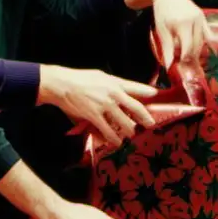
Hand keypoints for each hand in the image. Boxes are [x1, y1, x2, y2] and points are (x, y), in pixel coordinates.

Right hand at [38, 66, 157, 148]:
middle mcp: (114, 94)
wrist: (62, 84)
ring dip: (130, 132)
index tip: (155, 95)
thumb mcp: (100, 76)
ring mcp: (106, 106)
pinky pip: (108, 131)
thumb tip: (121, 90)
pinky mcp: (95, 116)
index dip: (148, 92)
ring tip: (132, 136)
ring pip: (125, 123)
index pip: (137, 87)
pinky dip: (113, 138)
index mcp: (115, 83)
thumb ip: (112, 84)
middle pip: (136, 108)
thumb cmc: (79, 79)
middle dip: (146, 118)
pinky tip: (116, 143)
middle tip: (151, 125)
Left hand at [146, 0, 209, 66]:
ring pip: (203, 41)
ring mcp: (201, 18)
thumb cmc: (162, 12)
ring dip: (197, 50)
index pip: (188, 47)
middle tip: (185, 63)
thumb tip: (169, 67)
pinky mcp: (203, 17)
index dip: (185, 58)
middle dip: (192, 56)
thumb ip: (167, 49)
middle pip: (197, 45)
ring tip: (189, 56)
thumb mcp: (161, 30)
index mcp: (182, 24)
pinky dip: (204, 43)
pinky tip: (200, 49)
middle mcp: (195, 20)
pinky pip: (207, 34)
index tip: (180, 65)